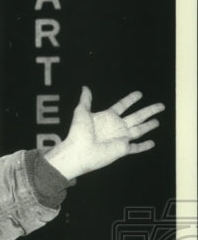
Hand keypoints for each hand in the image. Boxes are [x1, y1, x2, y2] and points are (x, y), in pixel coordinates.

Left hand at [46, 87, 164, 179]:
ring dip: (149, 126)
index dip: (130, 100)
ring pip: (140, 130)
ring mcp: (120, 138)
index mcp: (107, 117)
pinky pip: (136, 147)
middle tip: (160, 105)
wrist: (79, 152)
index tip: (139, 94)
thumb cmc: (78, 133)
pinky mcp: (122, 149)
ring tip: (157, 122)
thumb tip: (85, 87)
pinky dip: (144, 146)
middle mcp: (116, 127)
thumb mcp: (81, 113)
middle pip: (137, 116)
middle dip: (149, 111)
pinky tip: (152, 143)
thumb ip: (85, 100)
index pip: (122, 106)